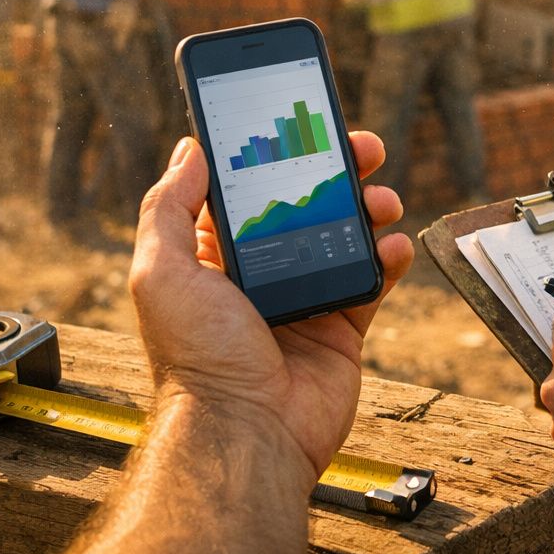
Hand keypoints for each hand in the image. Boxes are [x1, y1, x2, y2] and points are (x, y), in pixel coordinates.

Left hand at [128, 132, 413, 482]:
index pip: (249, 188)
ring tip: (382, 200)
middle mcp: (261, 272)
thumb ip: (168, 207)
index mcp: (214, 255)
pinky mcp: (343, 324)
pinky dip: (390, 255)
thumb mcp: (160, 273)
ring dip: (370, 206)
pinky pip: (375, 277)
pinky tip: (392, 244)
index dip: (276, 153)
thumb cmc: (197, 360)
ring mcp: (306, 296)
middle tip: (362, 148)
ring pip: (347, 232)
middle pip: (307, 201)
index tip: (302, 122)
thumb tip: (189, 148)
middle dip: (337, 169)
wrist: (248, 431)